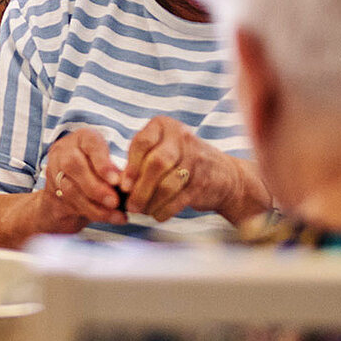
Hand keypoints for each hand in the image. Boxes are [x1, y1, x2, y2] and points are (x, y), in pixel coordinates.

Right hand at [40, 128, 126, 229]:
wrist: (71, 194)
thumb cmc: (98, 174)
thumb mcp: (110, 167)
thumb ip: (117, 173)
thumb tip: (131, 185)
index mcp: (83, 138)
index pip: (90, 144)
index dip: (102, 163)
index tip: (116, 180)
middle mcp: (65, 151)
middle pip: (74, 165)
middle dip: (96, 186)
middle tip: (114, 201)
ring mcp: (54, 171)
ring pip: (69, 188)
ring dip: (94, 204)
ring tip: (115, 214)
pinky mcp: (51, 193)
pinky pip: (69, 204)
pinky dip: (92, 213)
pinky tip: (110, 218)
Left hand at [120, 116, 266, 222]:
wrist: (224, 176)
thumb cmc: (178, 162)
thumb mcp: (159, 149)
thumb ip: (138, 160)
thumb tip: (116, 184)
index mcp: (165, 126)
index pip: (142, 143)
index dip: (130, 167)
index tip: (122, 185)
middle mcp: (181, 137)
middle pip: (156, 164)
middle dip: (140, 188)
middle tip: (130, 205)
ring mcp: (196, 159)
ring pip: (167, 184)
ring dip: (150, 202)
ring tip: (142, 211)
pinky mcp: (203, 182)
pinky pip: (178, 199)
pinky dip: (164, 210)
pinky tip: (156, 214)